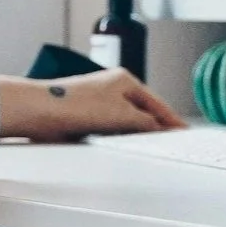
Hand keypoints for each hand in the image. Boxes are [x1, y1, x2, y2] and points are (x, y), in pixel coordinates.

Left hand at [0, 68, 185, 142]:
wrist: (42, 111)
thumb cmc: (77, 105)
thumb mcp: (122, 115)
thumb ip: (145, 122)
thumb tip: (159, 127)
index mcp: (124, 80)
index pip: (156, 103)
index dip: (170, 119)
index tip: (183, 131)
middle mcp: (113, 88)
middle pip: (142, 111)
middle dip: (155, 126)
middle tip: (170, 142)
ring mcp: (100, 102)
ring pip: (126, 120)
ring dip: (136, 132)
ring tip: (151, 146)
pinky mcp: (87, 116)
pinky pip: (111, 127)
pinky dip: (120, 136)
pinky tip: (124, 145)